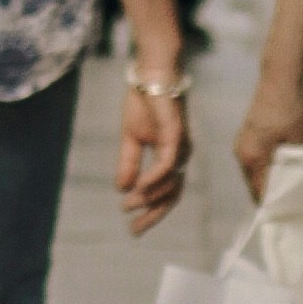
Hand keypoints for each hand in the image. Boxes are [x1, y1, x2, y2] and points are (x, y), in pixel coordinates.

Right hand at [116, 80, 191, 237]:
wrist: (149, 75)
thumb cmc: (143, 102)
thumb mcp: (130, 139)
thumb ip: (128, 163)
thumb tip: (122, 189)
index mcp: (171, 157)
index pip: (165, 193)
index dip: (151, 211)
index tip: (133, 227)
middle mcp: (180, 155)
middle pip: (172, 195)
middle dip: (153, 214)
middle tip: (134, 229)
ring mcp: (180, 146)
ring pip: (170, 182)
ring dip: (149, 196)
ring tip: (128, 204)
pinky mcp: (176, 134)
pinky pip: (168, 164)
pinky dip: (155, 178)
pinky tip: (139, 187)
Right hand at [234, 85, 302, 199]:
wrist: (279, 78)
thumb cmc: (291, 109)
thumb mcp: (298, 142)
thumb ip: (291, 167)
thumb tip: (291, 186)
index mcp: (252, 157)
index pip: (260, 192)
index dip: (273, 206)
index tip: (288, 217)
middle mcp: (241, 153)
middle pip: (255, 184)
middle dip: (270, 195)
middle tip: (292, 205)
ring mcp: (242, 143)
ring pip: (254, 172)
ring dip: (268, 179)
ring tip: (289, 188)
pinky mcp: (246, 135)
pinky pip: (254, 160)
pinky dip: (266, 167)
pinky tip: (282, 168)